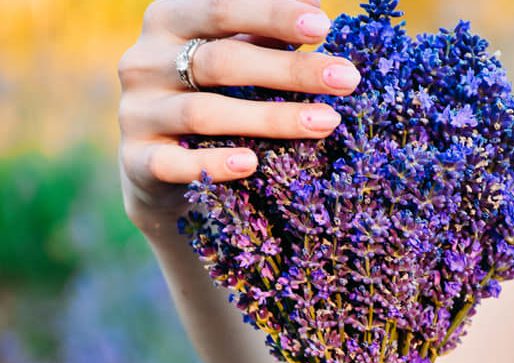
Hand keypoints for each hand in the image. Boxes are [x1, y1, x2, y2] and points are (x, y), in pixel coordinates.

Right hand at [117, 0, 360, 233]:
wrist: (156, 166)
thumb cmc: (205, 99)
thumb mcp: (227, 58)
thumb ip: (260, 35)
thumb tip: (314, 6)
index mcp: (167, 21)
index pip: (221, 8)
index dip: (272, 13)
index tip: (324, 26)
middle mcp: (144, 62)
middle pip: (221, 62)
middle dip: (290, 70)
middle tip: (347, 80)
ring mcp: (137, 113)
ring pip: (205, 113)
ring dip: (270, 119)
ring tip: (325, 123)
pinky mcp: (138, 161)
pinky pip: (175, 163)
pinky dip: (214, 163)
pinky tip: (252, 163)